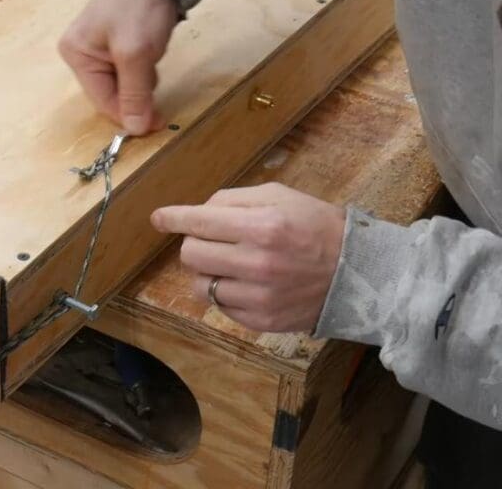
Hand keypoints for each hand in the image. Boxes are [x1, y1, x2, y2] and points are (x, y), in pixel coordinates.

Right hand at [59, 0, 178, 135]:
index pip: (101, 100)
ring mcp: (98, 50)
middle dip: (136, 96)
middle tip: (158, 91)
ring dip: (142, 83)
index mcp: (76, 56)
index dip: (128, 115)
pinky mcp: (115, 45)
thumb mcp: (136, 53)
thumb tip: (135, 130)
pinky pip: (129, 71)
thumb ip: (134, 93)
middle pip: (111, 94)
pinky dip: (143, 72)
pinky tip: (152, 55)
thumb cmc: (139, 7)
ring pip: (123, 84)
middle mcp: (81, 55)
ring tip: (152, 59)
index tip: (155, 123)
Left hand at [151, 183, 346, 332]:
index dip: (173, 218)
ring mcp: (259, 296)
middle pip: (190, 254)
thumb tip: (196, 212)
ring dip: (206, 271)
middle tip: (213, 240)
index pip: (199, 222)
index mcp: (264, 226)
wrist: (360, 273)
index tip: (159, 218)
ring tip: (230, 263)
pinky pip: (220, 305)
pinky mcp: (261, 321)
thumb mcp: (280, 197)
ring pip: (199, 284)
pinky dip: (224, 292)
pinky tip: (245, 282)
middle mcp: (258, 263)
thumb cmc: (317, 227)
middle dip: (195, 243)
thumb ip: (234, 200)